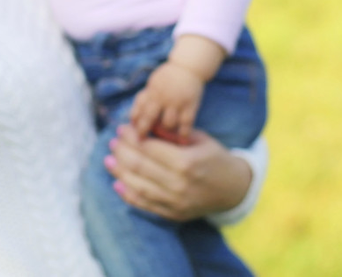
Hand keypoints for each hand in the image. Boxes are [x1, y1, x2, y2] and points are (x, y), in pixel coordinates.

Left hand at [104, 124, 252, 220]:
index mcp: (186, 162)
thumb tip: (144, 126)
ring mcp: (175, 202)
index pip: (149, 148)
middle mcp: (179, 184)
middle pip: (140, 166)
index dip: (131, 137)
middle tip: (112, 141)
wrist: (234, 189)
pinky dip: (128, 194)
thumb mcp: (199, 139)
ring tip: (108, 160)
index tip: (121, 129)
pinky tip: (117, 183)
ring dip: (120, 172)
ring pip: (138, 186)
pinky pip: (145, 204)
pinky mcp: (173, 214)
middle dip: (122, 151)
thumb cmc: (215, 158)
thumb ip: (172, 134)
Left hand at [130, 62, 204, 139]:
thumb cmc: (168, 77)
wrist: (188, 66)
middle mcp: (162, 97)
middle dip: (143, 130)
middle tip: (141, 142)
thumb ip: (144, 98)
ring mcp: (176, 102)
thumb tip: (132, 118)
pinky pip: (186, 123)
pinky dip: (183, 134)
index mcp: (151, 91)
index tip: (131, 132)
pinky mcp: (190, 105)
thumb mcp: (153, 83)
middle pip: (149, 117)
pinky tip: (181, 141)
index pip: (138, 108)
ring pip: (167, 123)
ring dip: (164, 133)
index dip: (134, 121)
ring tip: (164, 141)